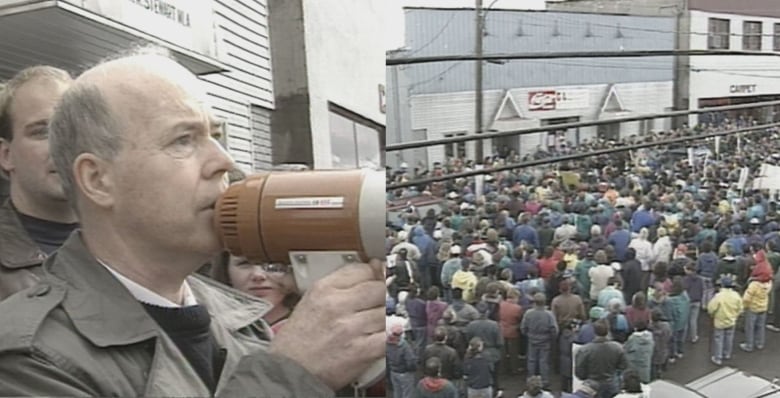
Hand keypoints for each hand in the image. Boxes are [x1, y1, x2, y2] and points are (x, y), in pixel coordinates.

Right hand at [270, 259, 384, 390]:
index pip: (362, 269)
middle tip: (381, 301)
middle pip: (379, 287)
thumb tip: (372, 270)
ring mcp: (350, 328)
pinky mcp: (361, 351)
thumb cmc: (297, 340)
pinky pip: (389, 336)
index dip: (374, 274)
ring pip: (387, 311)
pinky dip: (393, 334)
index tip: (377, 279)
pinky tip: (390, 334)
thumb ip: (339, 286)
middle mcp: (337, 305)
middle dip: (384, 294)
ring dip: (389, 316)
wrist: (288, 372)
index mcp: (323, 289)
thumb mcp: (311, 301)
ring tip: (381, 321)